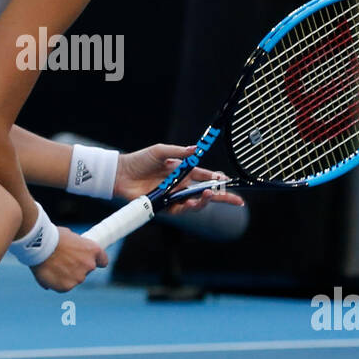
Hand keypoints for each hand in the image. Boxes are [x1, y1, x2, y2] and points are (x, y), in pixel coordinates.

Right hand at [31, 228, 108, 291]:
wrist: (39, 245)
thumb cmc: (51, 236)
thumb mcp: (69, 236)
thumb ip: (75, 248)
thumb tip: (71, 252)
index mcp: (93, 250)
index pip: (103, 261)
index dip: (96, 261)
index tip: (89, 261)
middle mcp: (89, 265)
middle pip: (86, 271)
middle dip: (76, 267)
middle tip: (62, 261)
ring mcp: (79, 277)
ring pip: (74, 279)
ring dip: (66, 275)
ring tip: (52, 266)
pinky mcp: (67, 287)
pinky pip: (63, 286)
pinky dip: (56, 282)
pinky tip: (48, 273)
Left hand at [114, 144, 245, 212]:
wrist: (121, 173)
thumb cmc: (139, 160)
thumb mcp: (160, 151)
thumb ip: (178, 152)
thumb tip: (196, 149)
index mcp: (182, 171)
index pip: (205, 176)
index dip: (217, 179)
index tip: (228, 180)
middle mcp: (180, 185)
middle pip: (205, 193)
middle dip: (222, 197)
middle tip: (237, 201)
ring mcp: (172, 196)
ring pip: (195, 203)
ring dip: (204, 201)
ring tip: (209, 195)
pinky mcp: (163, 206)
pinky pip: (179, 209)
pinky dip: (187, 207)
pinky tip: (191, 203)